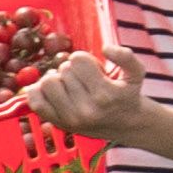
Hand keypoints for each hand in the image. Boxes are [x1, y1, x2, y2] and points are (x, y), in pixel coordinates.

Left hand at [23, 52, 162, 139]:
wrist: (125, 125)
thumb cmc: (127, 94)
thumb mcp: (137, 73)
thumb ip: (126, 56)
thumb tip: (106, 48)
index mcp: (105, 94)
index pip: (78, 60)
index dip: (84, 59)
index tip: (93, 68)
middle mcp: (86, 108)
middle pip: (63, 70)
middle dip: (72, 69)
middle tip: (84, 79)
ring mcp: (69, 118)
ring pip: (47, 82)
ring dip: (56, 79)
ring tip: (69, 85)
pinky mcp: (57, 122)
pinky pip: (35, 100)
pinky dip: (38, 91)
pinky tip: (54, 91)